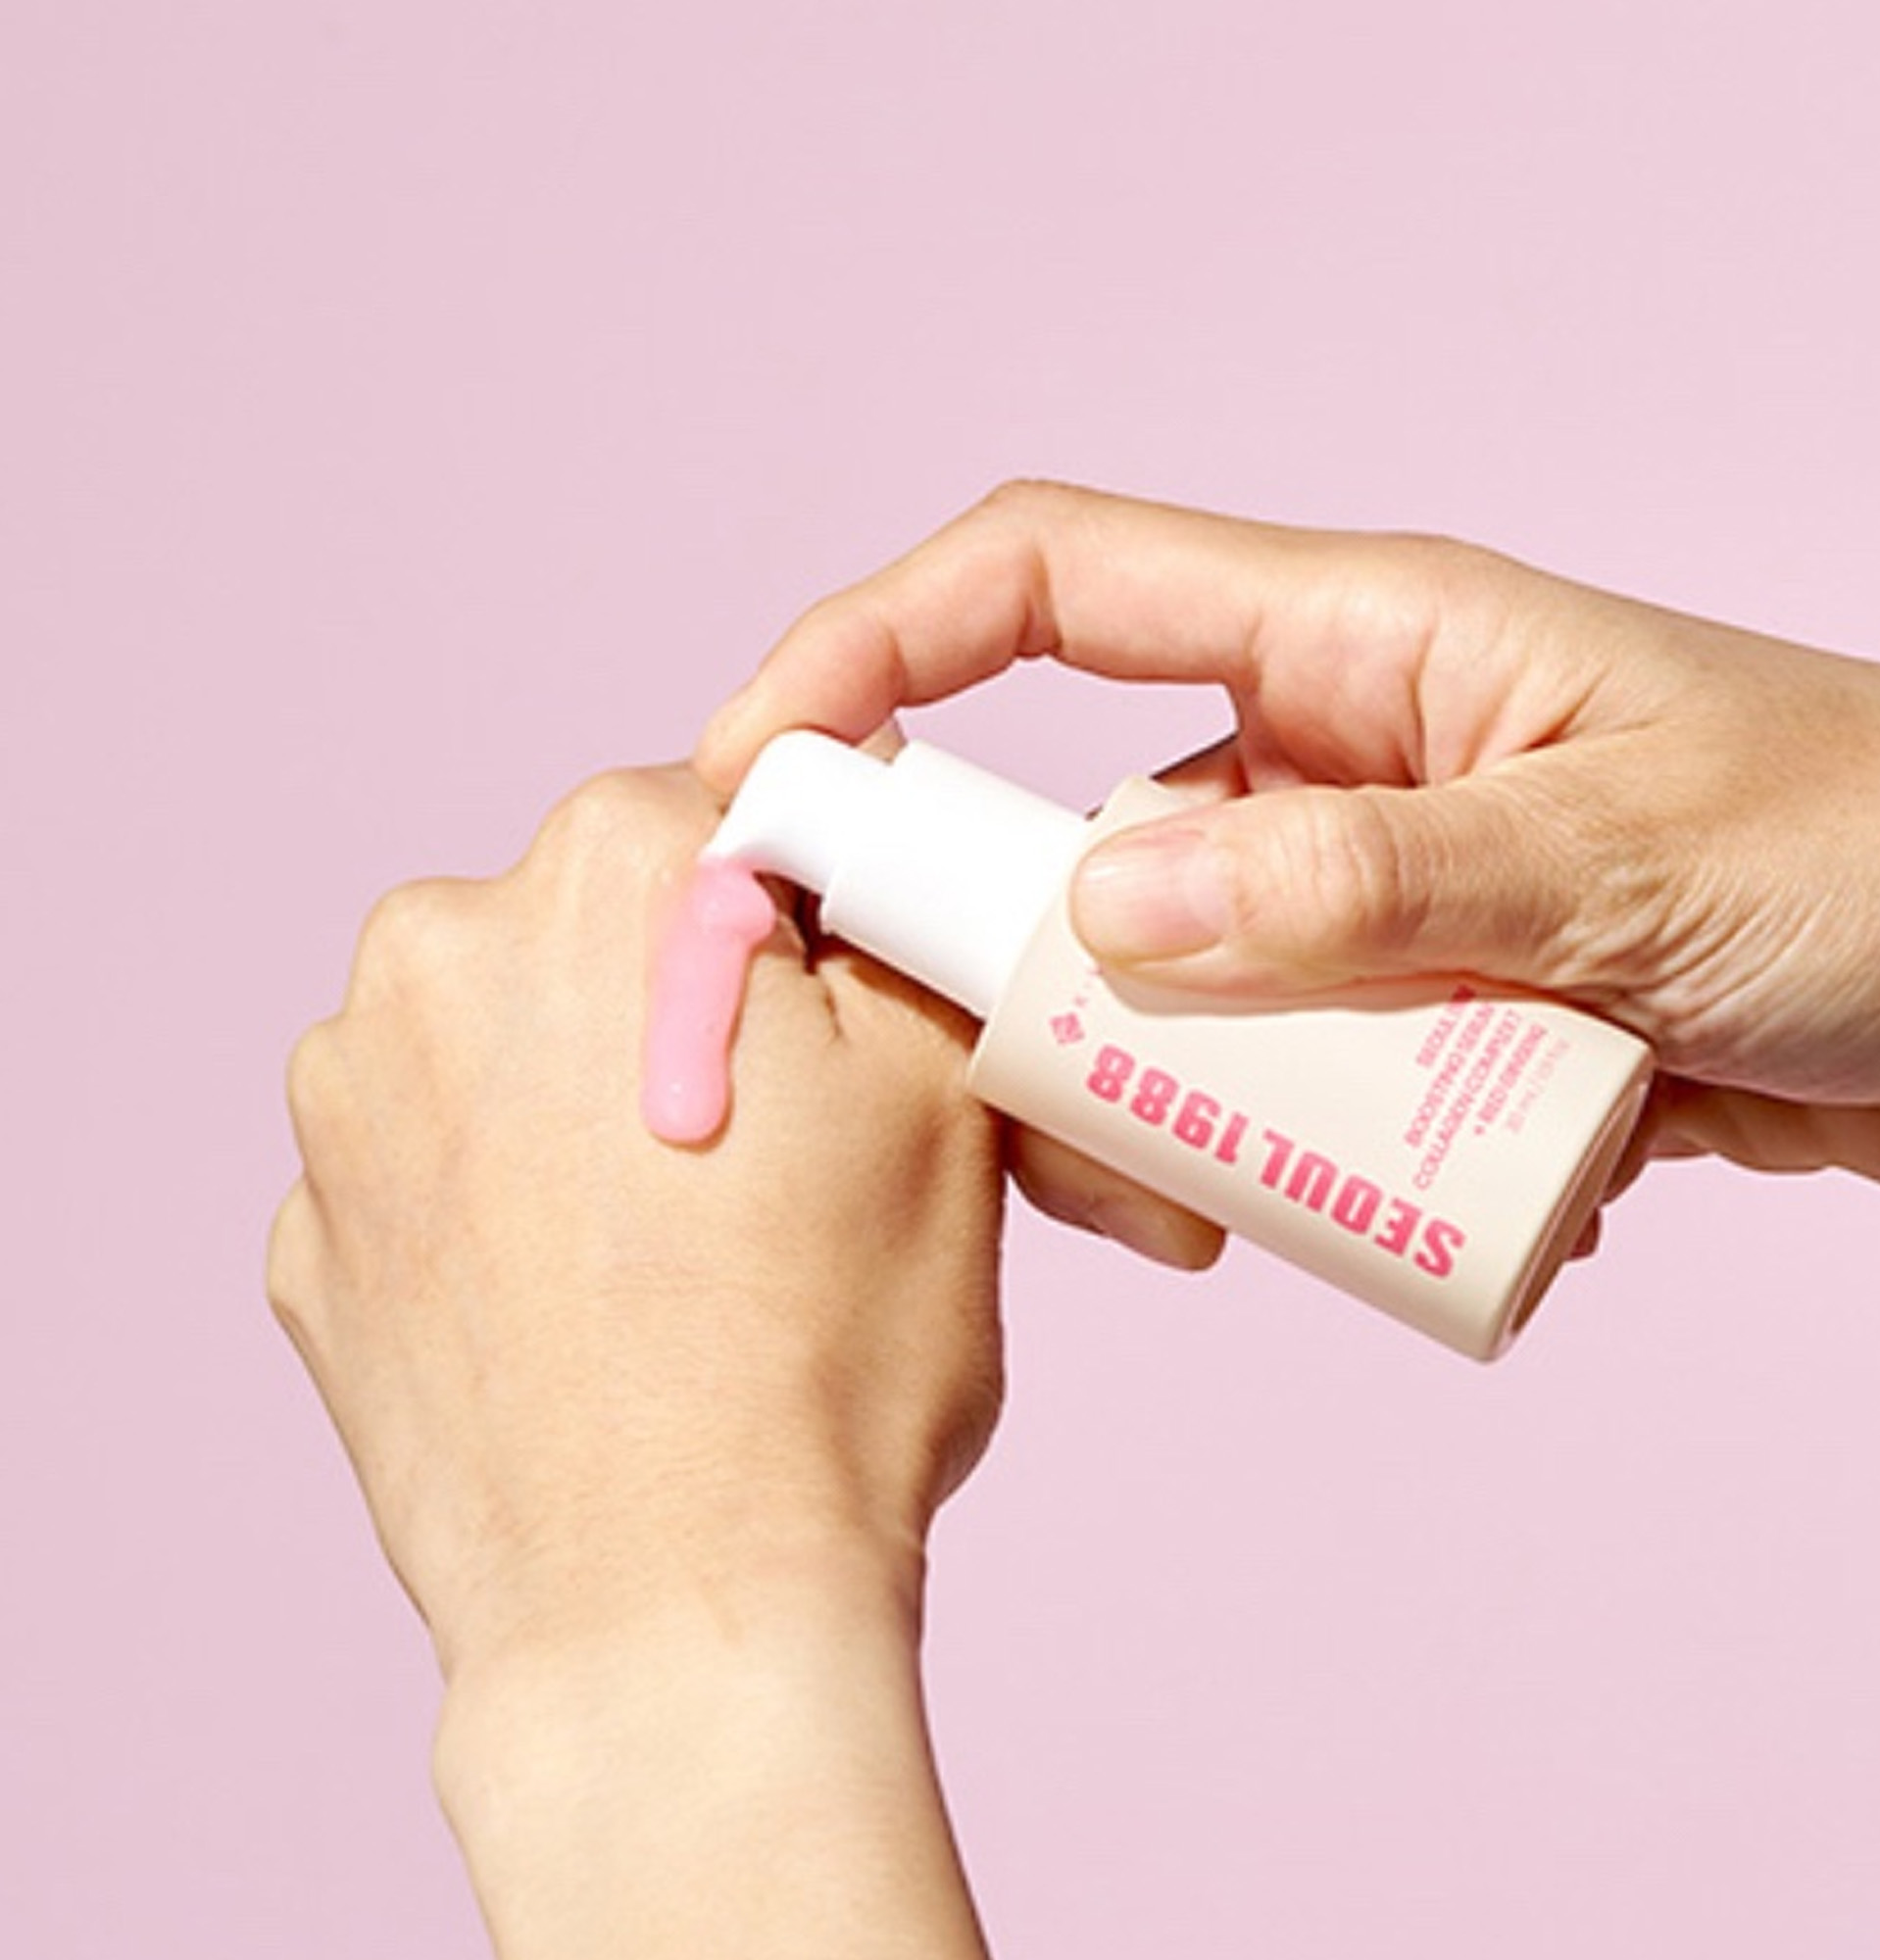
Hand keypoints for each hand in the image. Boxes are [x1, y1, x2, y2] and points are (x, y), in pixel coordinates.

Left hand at [269, 766, 998, 1957]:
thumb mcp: (943, 1087)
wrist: (675, 1612)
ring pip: (507, 1034)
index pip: (738, 811)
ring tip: (674, 1244)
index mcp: (612, 873)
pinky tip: (581, 1303)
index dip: (811, 918)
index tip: (836, 1020)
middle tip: (771, 1150)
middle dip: (686, 1000)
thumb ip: (897, 909)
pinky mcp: (312, 1232)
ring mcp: (350, 1097)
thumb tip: (859, 824)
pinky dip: (499, 1201)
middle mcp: (444, 945)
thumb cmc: (827, 1353)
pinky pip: (429, 1162)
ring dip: (580, 1092)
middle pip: (605, 920)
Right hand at [698, 481, 1879, 1192]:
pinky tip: (1396, 1214)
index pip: (1040, 583)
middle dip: (1023, 982)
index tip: (762, 784)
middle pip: (1071, 830)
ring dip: (1171, 1110)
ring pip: (1163, 987)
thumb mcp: (1623, 866)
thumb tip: (1121, 912)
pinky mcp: (1408, 995)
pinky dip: (1286, 1161)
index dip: (869, 654)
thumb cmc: (1876, 850)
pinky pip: (1271, 1075)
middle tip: (1057, 1133)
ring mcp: (1360, 882)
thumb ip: (1371, 880)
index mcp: (1351, 639)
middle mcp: (1327, 748)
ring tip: (1258, 1214)